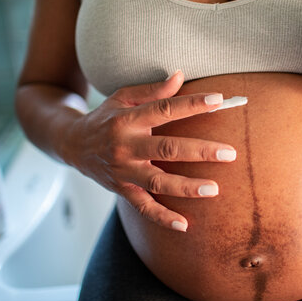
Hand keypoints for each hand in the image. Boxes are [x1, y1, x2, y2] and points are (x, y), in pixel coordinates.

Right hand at [62, 70, 236, 231]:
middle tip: (229, 153)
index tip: (219, 101)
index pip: (164, 110)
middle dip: (200, 151)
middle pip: (167, 149)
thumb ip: (152, 90)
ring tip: (214, 189)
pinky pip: (144, 207)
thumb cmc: (105, 117)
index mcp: (128, 119)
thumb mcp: (123, 97)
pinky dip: (162, 218)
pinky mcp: (122, 190)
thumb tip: (179, 76)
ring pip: (158, 182)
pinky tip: (184, 225)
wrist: (72, 144)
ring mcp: (124, 171)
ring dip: (186, 187)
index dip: (192, 105)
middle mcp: (126, 146)